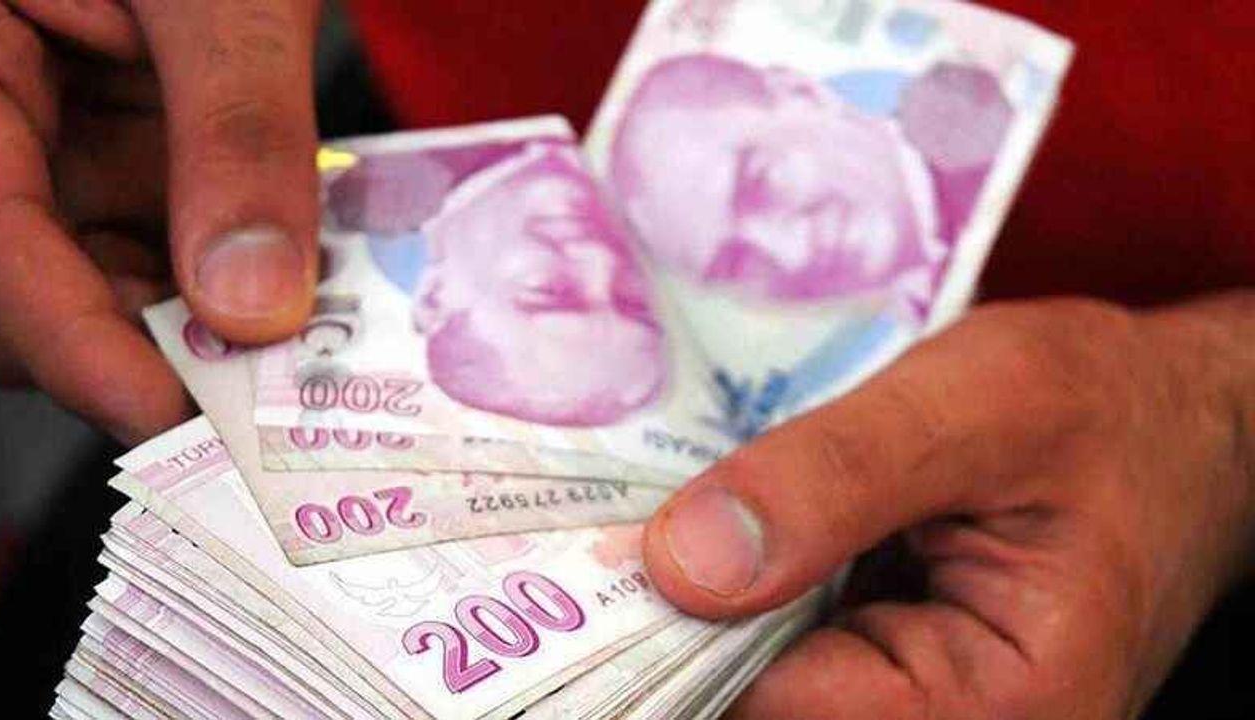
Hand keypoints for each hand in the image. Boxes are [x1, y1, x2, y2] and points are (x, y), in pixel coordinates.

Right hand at [0, 0, 320, 442]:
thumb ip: (234, 125)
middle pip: (19, 294)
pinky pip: (146, 252)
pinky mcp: (104, 160)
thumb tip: (254, 294)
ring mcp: (42, 150)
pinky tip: (292, 279)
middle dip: (141, 348)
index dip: (69, 339)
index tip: (167, 410)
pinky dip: (219, 280)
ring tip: (301, 341)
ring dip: (194, 327)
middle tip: (265, 394)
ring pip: (91, 291)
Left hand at [644, 293, 1254, 718]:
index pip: (777, 710)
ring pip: (766, 673)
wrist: (1179, 421)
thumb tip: (681, 564)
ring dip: (715, 593)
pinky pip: (792, 644)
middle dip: (689, 614)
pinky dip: (750, 583)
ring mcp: (927, 707)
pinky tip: (731, 524)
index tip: (602, 559)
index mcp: (995, 706)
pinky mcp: (903, 671)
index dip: (676, 635)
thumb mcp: (976, 404)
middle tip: (625, 523)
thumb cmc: (1105, 408)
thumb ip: (834, 482)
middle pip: (760, 703)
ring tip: (682, 512)